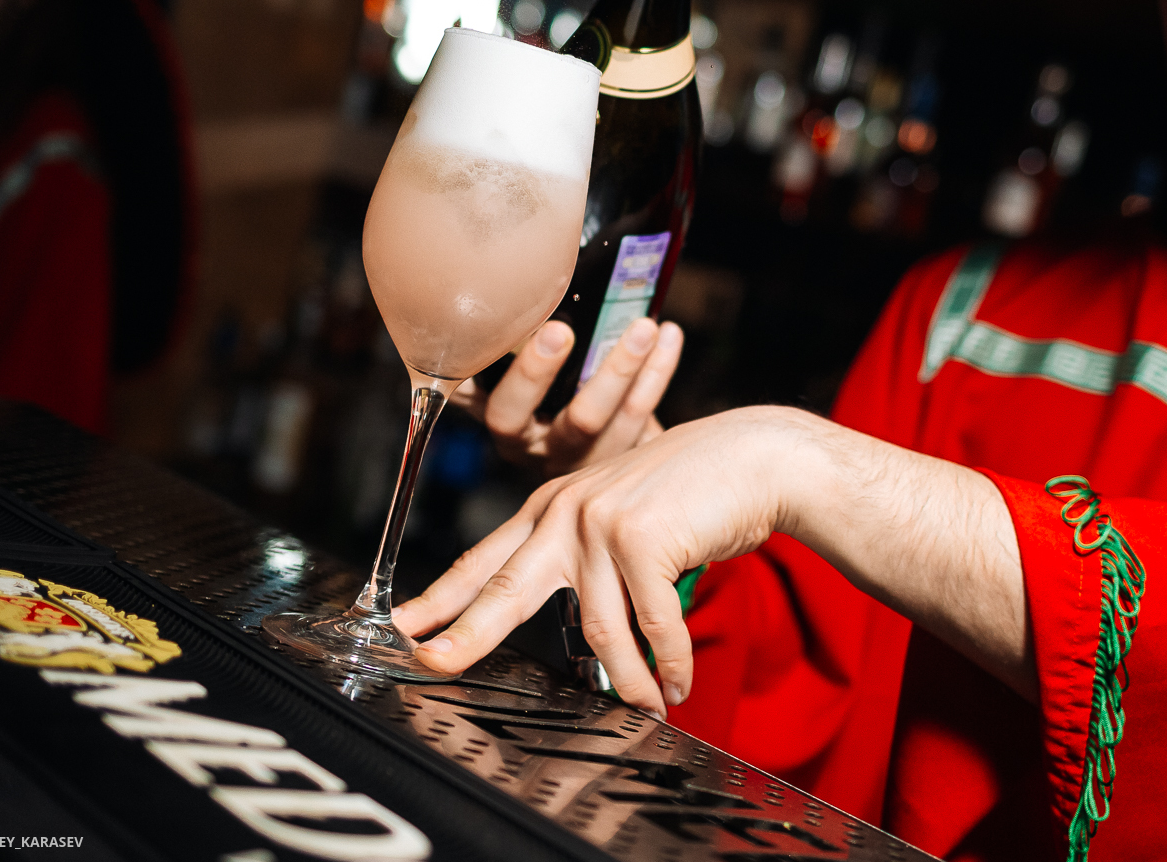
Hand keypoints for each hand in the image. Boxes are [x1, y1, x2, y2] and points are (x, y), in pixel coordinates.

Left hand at [392, 406, 1031, 716]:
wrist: (759, 457)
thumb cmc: (700, 490)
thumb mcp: (628, 512)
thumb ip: (590, 553)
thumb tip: (579, 621)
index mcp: (557, 503)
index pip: (488, 557)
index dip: (445, 595)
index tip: (406, 629)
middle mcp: (569, 509)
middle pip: (506, 588)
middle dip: (466, 635)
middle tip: (433, 666)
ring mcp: (602, 522)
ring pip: (599, 629)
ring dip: (628, 681)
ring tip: (647, 708)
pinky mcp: (642, 539)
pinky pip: (650, 627)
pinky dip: (667, 664)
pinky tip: (676, 685)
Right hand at [451, 317, 683, 478]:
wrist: (580, 452)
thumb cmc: (537, 399)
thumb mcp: (506, 380)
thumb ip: (501, 350)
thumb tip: (503, 280)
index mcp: (510, 429)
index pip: (506, 409)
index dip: (526, 376)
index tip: (548, 330)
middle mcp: (545, 450)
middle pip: (567, 421)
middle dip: (574, 375)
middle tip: (566, 329)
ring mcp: (587, 458)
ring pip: (611, 420)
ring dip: (628, 369)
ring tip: (645, 325)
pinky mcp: (623, 458)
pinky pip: (642, 416)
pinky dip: (658, 373)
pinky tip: (669, 336)